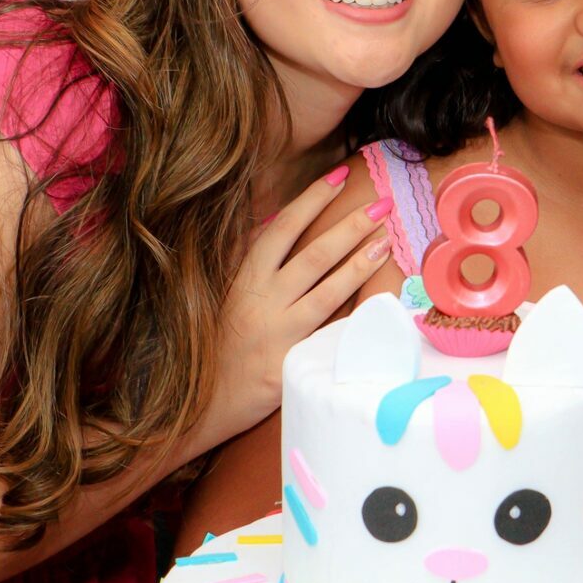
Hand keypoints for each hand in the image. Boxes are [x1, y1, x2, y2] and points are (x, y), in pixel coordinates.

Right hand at [197, 165, 389, 448]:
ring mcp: (277, 335)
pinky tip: (382, 306)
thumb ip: (251, 264)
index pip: (281, 229)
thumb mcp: (225, 297)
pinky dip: (358, 320)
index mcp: (243, 280)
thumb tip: (281, 222)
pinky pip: (332, 337)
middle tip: (380, 204)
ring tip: (384, 243)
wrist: (197, 407)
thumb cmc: (214, 348)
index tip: (339, 176)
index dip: (311, 200)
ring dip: (359, 264)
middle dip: (349, 226)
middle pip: (312, 255)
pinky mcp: (291, 364)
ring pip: (326, 292)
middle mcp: (261, 302)